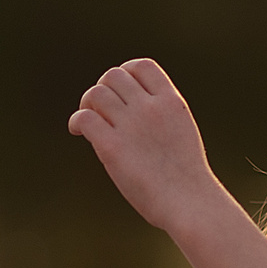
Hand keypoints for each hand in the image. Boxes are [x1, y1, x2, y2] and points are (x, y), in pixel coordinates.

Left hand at [68, 59, 228, 233]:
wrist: (189, 202)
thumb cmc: (186, 177)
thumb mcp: (181, 132)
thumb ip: (161, 116)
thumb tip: (133, 110)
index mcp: (171, 102)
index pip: (142, 66)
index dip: (125, 73)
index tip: (121, 93)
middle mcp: (151, 108)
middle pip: (114, 76)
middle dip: (103, 89)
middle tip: (101, 111)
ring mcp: (132, 126)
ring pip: (96, 93)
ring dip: (87, 104)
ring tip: (89, 123)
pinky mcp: (113, 147)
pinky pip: (85, 118)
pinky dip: (77, 121)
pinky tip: (79, 133)